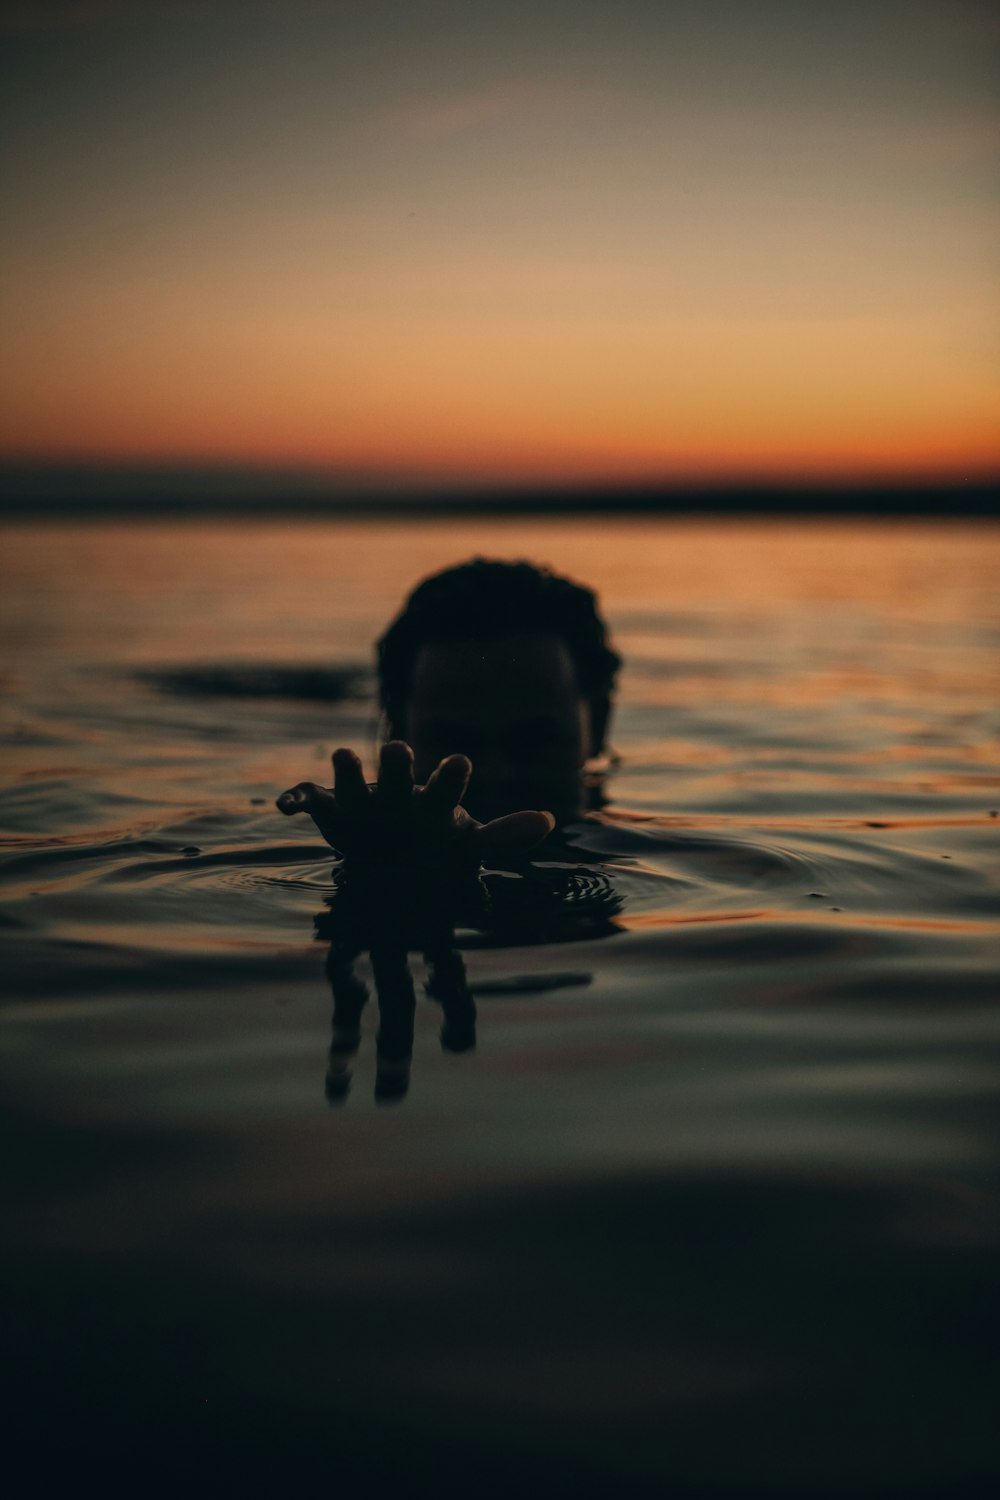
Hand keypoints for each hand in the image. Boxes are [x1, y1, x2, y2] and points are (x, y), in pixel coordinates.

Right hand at [276, 740, 553, 865]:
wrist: (392, 852)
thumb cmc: (433, 843)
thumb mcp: (467, 846)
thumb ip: (502, 836)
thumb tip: (549, 822)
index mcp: (433, 799)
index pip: (447, 783)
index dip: (451, 775)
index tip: (461, 761)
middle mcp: (398, 793)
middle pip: (399, 775)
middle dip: (398, 764)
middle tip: (401, 748)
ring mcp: (362, 799)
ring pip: (353, 783)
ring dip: (348, 772)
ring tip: (343, 756)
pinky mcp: (331, 811)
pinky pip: (311, 801)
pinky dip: (296, 799)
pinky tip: (285, 806)